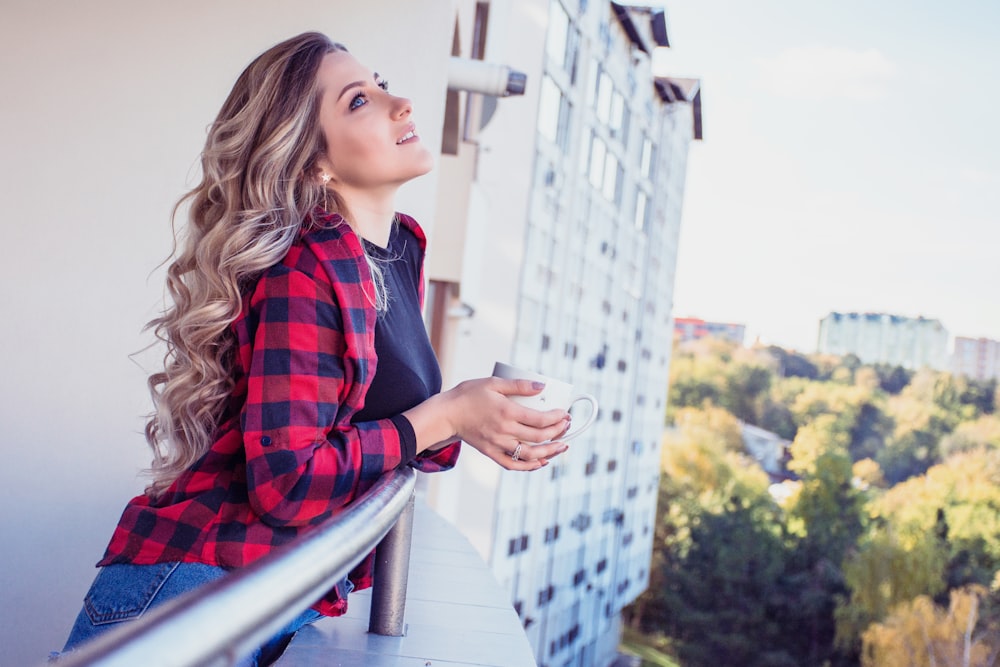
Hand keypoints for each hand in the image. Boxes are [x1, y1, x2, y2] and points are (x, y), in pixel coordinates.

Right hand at [407, 377, 571, 470]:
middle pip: (538, 437)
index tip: (565, 414)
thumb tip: (542, 386)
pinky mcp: (491, 453)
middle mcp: (504, 431)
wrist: (447, 414)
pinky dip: (530, 466)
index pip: (539, 420)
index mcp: (506, 412)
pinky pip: (513, 465)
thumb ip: (519, 385)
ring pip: (529, 455)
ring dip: (550, 452)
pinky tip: (542, 462)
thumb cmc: (469, 395)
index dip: (556, 418)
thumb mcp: (494, 383)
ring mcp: (498, 444)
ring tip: (562, 446)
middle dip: (558, 433)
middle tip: (567, 426)